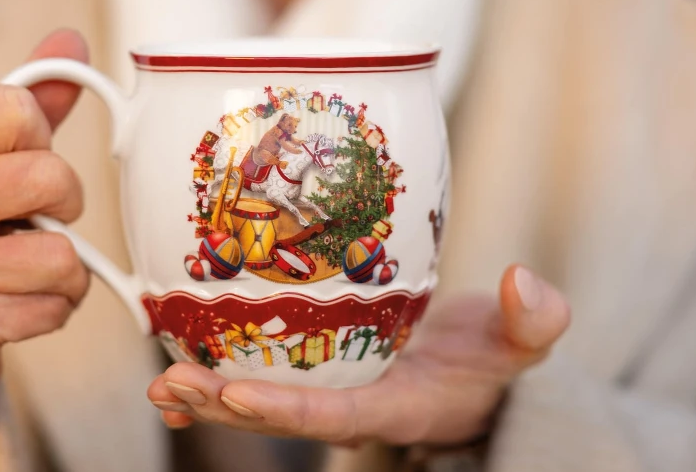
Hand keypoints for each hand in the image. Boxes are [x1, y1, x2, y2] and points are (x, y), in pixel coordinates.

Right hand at [0, 30, 90, 471]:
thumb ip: (23, 108)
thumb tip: (70, 40)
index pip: (15, 109)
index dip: (38, 142)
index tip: (18, 168)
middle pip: (49, 177)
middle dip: (64, 207)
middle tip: (34, 224)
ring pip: (63, 252)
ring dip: (63, 270)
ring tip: (22, 273)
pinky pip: (56, 304)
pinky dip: (52, 311)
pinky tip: (12, 309)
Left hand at [147, 265, 569, 446]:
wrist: (475, 366)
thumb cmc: (494, 356)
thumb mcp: (524, 343)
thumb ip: (534, 322)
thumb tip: (522, 282)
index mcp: (396, 405)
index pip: (335, 413)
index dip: (284, 410)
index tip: (233, 397)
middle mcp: (354, 405)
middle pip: (280, 412)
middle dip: (224, 404)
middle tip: (170, 385)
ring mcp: (332, 388)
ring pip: (262, 395)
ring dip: (210, 391)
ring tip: (161, 379)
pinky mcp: (319, 366)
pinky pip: (265, 373)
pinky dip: (223, 373)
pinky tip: (180, 364)